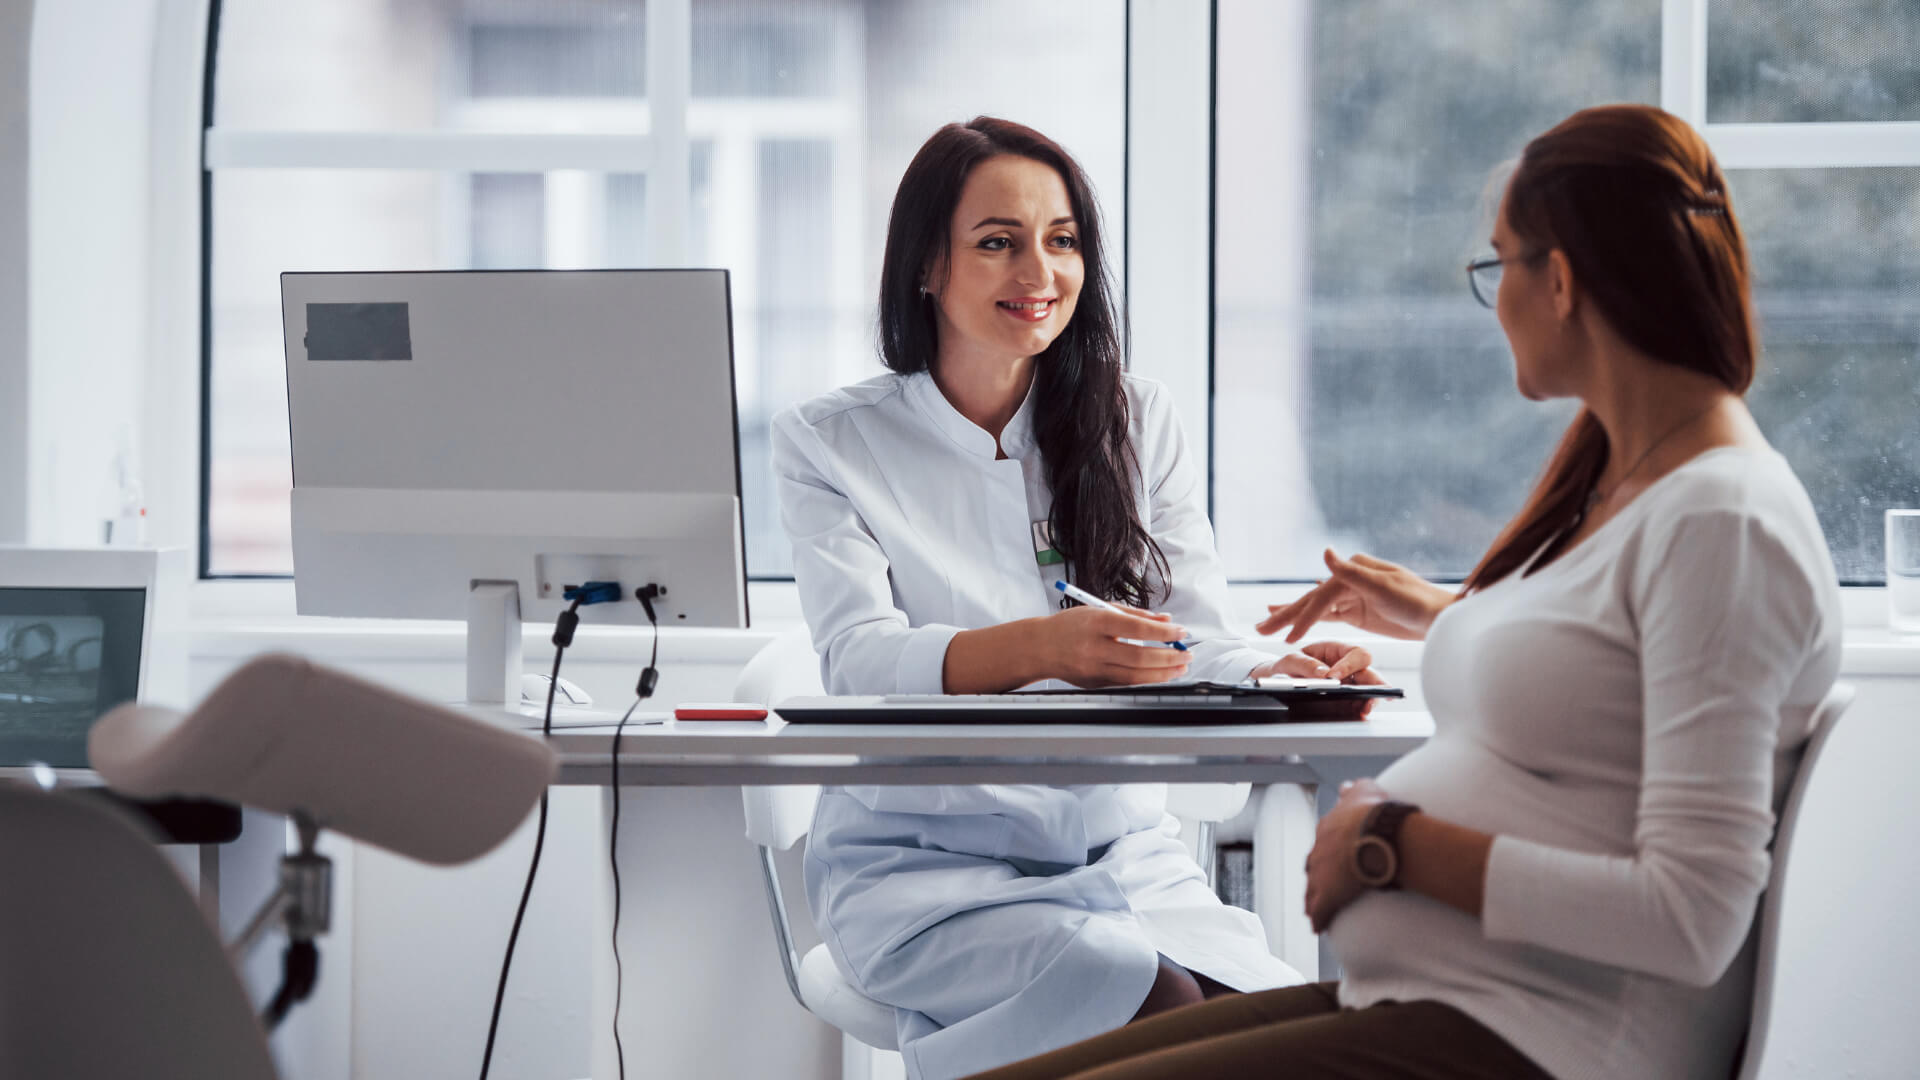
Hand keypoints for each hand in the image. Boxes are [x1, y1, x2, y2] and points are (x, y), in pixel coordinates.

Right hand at [1036, 603, 1191, 687]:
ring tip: (1180, 667)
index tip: (1180, 632)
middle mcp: (1094, 647)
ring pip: (1135, 675)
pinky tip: (1161, 674)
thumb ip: (1134, 614)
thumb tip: (1165, 620)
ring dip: (1163, 672)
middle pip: (1139, 656)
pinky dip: (1147, 679)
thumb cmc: (1070, 625)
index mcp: (1096, 622)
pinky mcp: (1095, 683)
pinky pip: (1126, 683)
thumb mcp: (1099, 609)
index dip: (1162, 632)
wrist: (1039, 647)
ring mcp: (1093, 668)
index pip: (1136, 628)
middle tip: (1186, 654)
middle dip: (1169, 657)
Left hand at [1249, 641, 1384, 715]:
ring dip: (1370, 699)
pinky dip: (1360, 710)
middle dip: (1374, 683)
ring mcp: (1349, 685)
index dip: (1348, 665)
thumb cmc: (1289, 665)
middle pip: (1369, 672)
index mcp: (1336, 650)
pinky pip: (1358, 705)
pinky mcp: (1345, 702)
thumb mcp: (1291, 660)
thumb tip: (1324, 674)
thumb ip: (1305, 664)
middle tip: (1372, 694)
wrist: (1279, 681)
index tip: (1334, 677)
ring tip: (1366, 709)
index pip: (1355, 654)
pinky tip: (1360, 715)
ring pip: (1368, 690)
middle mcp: (1347, 667)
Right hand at [1256, 549, 1452, 643]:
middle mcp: (1350, 579)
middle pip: (1312, 601)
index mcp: (1355, 569)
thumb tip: (1324, 552)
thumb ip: (1351, 572)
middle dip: (1285, 616)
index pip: (1321, 597)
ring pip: (1315, 609)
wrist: (1441, 619)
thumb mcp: (1384, 586)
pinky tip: (1292, 620)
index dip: (1302, 616)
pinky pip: (1327, 616)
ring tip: (1265, 625)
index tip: (1287, 635)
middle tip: (1260, 628)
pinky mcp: (1357, 612)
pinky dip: (1308, 619)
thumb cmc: (1419, 601)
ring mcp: (1353, 596)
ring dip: (1291, 617)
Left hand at [1304, 777, 1388, 932]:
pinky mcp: (1328, 896)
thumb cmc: (1372, 811)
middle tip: (1319, 886)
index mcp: (1327, 830)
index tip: (1330, 859)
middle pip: (1313, 868)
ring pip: (1312, 891)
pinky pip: (1320, 911)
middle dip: (1316, 877)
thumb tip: (1346, 785)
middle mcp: (1318, 853)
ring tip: (1312, 912)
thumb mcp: (1364, 790)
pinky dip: (1319, 919)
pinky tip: (1319, 927)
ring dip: (1312, 901)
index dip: (1326, 852)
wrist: (1373, 832)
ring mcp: (1320, 875)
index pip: (1322, 843)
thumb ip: (1354, 789)